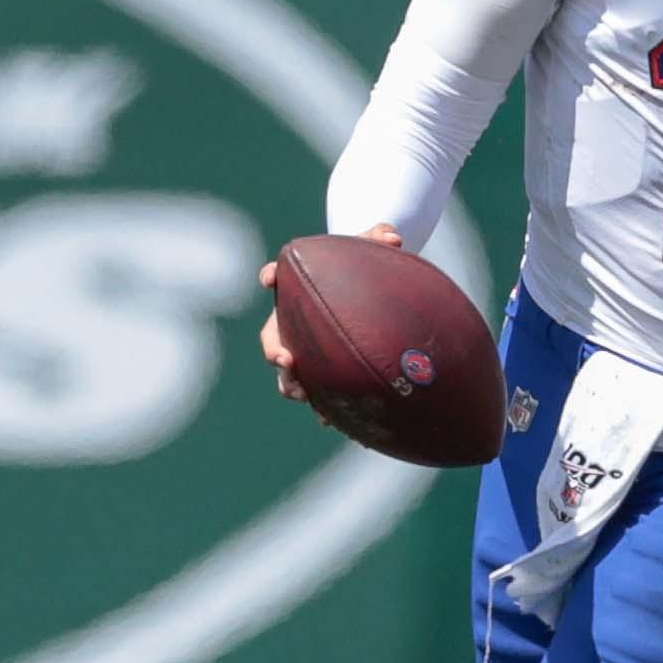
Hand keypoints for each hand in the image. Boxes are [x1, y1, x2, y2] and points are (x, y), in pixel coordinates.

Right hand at [257, 222, 401, 402]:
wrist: (367, 291)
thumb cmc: (361, 265)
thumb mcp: (369, 248)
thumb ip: (378, 238)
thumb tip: (394, 237)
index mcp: (297, 288)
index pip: (275, 276)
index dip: (270, 276)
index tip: (269, 278)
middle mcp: (293, 322)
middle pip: (273, 339)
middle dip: (276, 352)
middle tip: (286, 360)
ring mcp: (305, 349)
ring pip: (290, 375)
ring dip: (295, 387)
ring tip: (309, 400)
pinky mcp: (323, 371)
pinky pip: (320, 393)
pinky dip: (328, 408)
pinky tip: (342, 424)